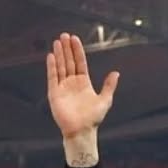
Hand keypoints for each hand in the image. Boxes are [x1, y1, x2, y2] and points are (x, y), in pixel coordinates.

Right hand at [46, 33, 119, 153]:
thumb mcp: (105, 100)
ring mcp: (63, 87)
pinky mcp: (54, 93)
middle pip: (69, 62)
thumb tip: (116, 73)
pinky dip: (52, 67)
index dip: (77, 51)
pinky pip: (52, 77)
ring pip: (60, 67)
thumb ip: (109, 86)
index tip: (75, 39)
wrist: (82, 131)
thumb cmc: (93, 118)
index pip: (80, 62)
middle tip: (64, 35)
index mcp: (83, 83)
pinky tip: (51, 56)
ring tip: (57, 41)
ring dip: (59, 54)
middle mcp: (72, 83)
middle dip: (67, 49)